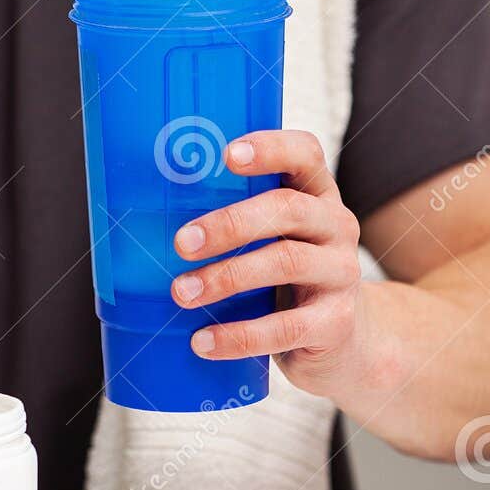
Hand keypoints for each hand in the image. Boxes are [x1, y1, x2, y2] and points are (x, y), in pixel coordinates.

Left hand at [169, 130, 363, 395]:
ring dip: (226, 277)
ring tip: (181, 293)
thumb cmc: (286, 280)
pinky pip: (284, 327)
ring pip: (285, 263)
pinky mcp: (335, 322)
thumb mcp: (271, 242)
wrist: (345, 341)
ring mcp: (341, 274)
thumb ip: (234, 226)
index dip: (270, 147)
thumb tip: (144, 223)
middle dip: (229, 224)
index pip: (304, 153)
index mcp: (316, 195)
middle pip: (287, 209)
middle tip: (181, 243)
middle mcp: (336, 226)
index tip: (226, 155)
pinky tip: (202, 342)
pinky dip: (238, 336)